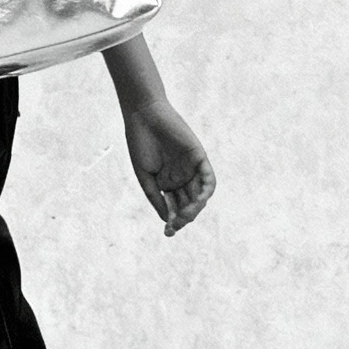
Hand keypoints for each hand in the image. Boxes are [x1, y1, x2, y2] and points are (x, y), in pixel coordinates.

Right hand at [122, 98, 215, 236]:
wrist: (144, 116)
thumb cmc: (140, 144)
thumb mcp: (145, 176)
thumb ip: (155, 197)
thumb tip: (166, 219)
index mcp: (167, 183)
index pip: (175, 208)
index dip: (173, 221)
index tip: (168, 232)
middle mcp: (181, 178)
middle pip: (188, 204)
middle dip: (183, 218)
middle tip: (175, 225)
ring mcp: (191, 169)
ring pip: (199, 195)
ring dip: (194, 209)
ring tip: (184, 216)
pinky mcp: (199, 158)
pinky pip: (208, 179)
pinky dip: (206, 191)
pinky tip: (199, 201)